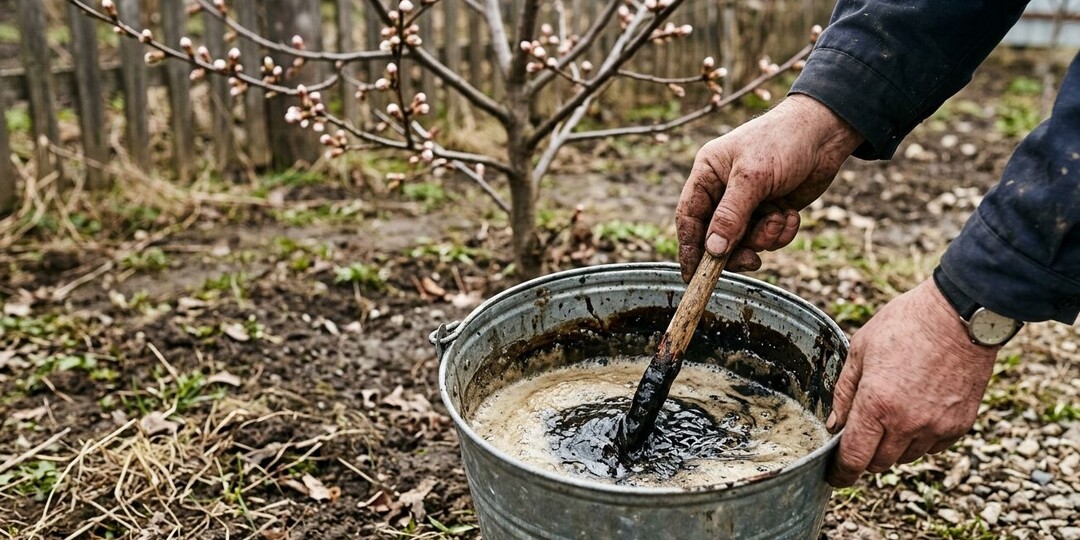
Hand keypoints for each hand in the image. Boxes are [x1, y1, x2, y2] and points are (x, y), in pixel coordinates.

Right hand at [675, 94, 862, 280]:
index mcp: (708, 176)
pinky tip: (791, 214)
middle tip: (751, 261)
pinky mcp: (771, 211)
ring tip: (779, 218)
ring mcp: (748, 204)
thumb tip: (712, 251)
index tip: (693, 277)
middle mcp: (724, 192)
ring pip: (745, 241)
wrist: (826, 133)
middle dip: (735, 250)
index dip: (689, 249)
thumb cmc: (782, 142)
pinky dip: (782, 232)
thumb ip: (730, 215)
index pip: (689, 218)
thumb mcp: (752, 178)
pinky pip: (769, 238)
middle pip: (717, 237)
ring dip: (765, 237)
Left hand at [826, 279, 997, 486]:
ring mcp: (936, 426)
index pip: (854, 457)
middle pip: (879, 463)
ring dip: (893, 446)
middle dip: (866, 456)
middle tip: (861, 437)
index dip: (841, 473)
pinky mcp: (960, 426)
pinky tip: (917, 411)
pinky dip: (921, 439)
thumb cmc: (905, 325)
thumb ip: (844, 392)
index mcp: (876, 404)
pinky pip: (933, 446)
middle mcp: (907, 423)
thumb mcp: (860, 350)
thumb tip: (834, 425)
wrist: (959, 316)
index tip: (835, 477)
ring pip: (906, 457)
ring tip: (892, 414)